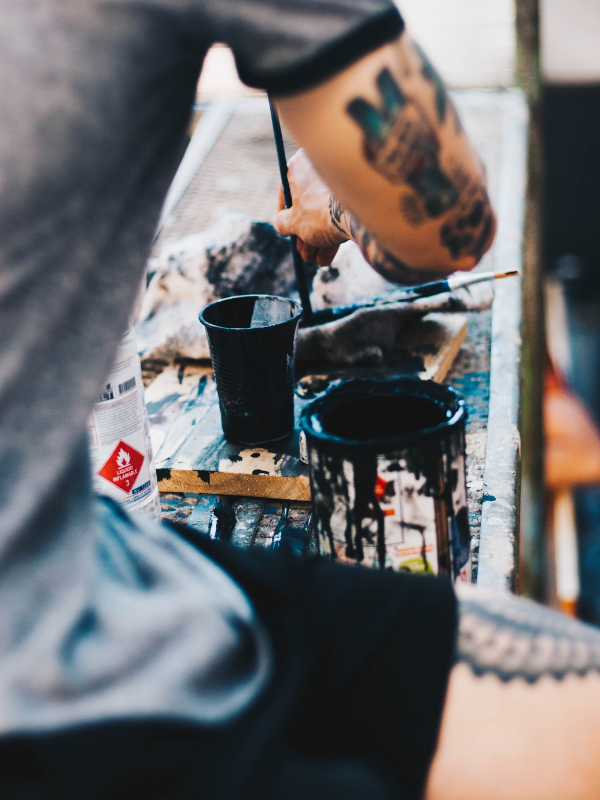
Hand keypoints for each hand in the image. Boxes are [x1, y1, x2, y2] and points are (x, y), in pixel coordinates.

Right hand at [273, 148, 347, 265]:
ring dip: (317, 241)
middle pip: (308, 207)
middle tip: (304, 254)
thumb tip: (280, 224)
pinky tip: (326, 258)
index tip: (288, 233)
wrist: (355, 214)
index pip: (287, 193)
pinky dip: (332, 236)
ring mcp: (339, 182)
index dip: (285, 218)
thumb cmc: (319, 213)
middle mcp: (320, 168)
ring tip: (315, 259)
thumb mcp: (293, 221)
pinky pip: (340, 215)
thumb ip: (282, 222)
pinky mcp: (356, 195)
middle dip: (305, 235)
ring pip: (324, 214)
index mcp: (300, 166)